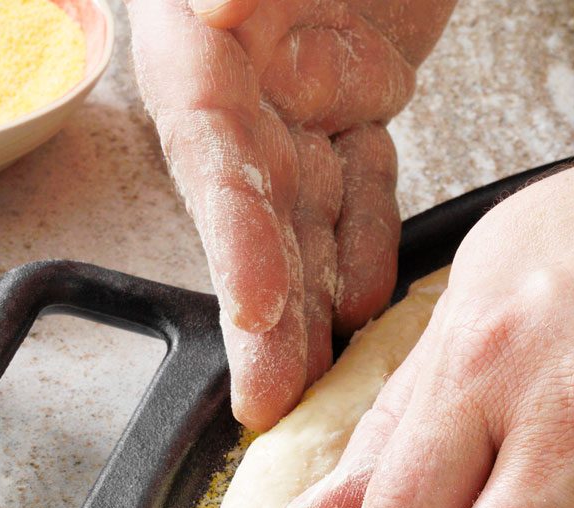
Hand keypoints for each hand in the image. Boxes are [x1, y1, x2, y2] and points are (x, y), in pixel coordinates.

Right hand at [130, 0, 452, 428]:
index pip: (216, 169)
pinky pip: (364, 184)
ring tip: (327, 390)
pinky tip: (376, 310)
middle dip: (271, 319)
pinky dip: (371, 246)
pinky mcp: (356, 92)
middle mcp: (241, 89)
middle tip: (282, 404)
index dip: (240, 256)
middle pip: (256, 222)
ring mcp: (299, 96)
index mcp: (197, 52)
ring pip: (310, 219)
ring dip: (318, 304)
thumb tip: (221, 14)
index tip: (262, 327)